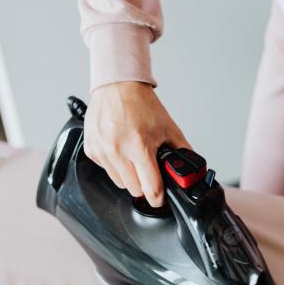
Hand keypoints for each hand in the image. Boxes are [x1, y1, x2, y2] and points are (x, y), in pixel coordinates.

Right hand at [84, 81, 190, 206]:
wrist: (118, 86)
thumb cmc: (142, 105)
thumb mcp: (169, 128)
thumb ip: (182, 151)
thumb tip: (192, 170)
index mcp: (139, 146)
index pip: (150, 188)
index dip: (158, 198)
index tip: (160, 198)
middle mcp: (117, 150)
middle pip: (134, 190)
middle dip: (145, 185)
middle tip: (150, 172)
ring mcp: (102, 151)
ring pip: (120, 183)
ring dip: (130, 177)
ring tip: (134, 158)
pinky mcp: (91, 150)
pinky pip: (107, 171)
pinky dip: (116, 166)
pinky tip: (121, 150)